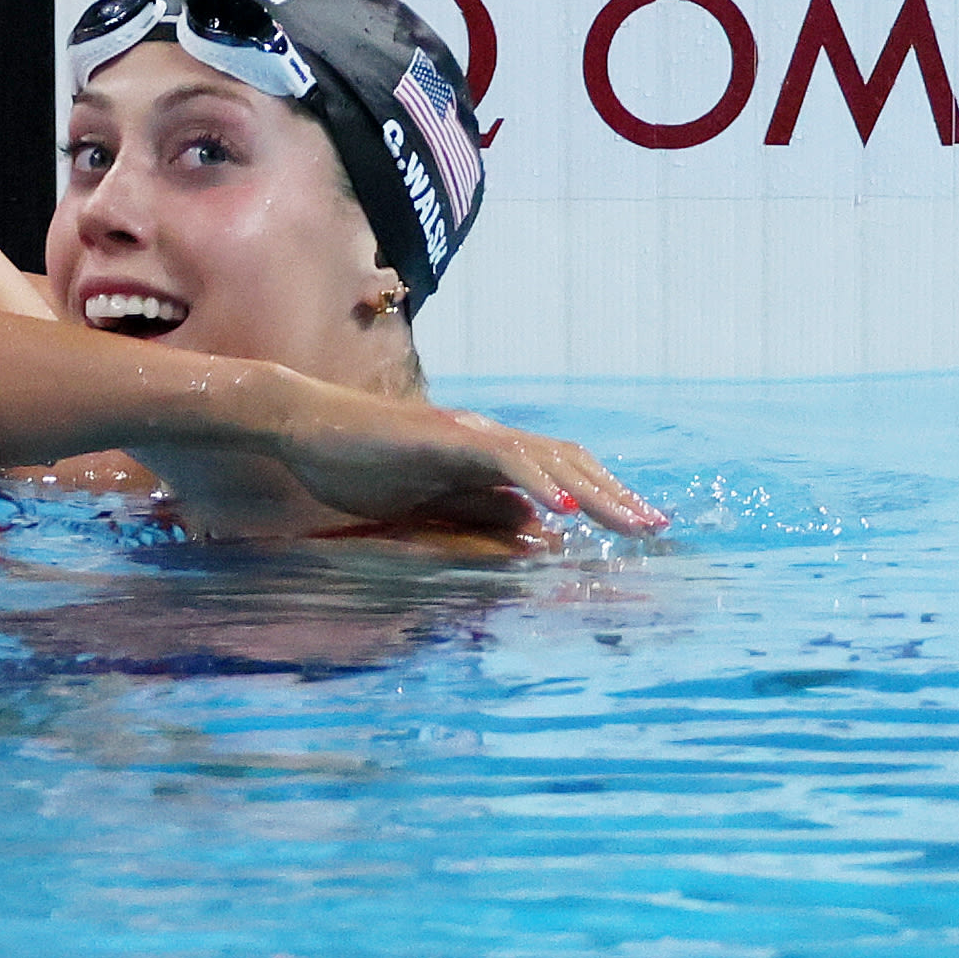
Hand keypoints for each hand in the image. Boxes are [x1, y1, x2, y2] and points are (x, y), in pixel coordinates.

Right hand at [272, 381, 665, 535]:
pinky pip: (500, 459)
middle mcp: (487, 437)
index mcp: (484, 455)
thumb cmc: (354, 465)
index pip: (558, 470)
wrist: (305, 427)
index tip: (635, 527)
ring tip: (627, 522)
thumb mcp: (426, 501)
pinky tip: (560, 507)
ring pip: (546, 458)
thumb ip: (477, 511)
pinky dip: (534, 480)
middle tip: (654, 529)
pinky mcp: (444, 438)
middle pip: (567, 461)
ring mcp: (467, 434)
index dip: (601, 495)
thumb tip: (535, 531)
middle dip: (614, 496)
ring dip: (592, 492)